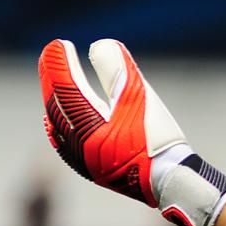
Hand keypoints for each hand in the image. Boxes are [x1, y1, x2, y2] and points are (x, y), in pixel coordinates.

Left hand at [38, 38, 225, 225]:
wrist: (172, 181)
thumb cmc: (158, 138)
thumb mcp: (140, 96)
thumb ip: (116, 69)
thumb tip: (97, 46)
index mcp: (87, 127)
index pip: (65, 88)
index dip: (58, 64)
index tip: (57, 44)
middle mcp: (77, 145)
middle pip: (57, 104)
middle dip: (53, 77)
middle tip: (53, 54)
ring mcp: (82, 160)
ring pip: (58, 123)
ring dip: (55, 99)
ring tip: (53, 81)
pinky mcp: (92, 169)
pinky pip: (65, 141)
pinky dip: (60, 123)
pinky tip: (59, 121)